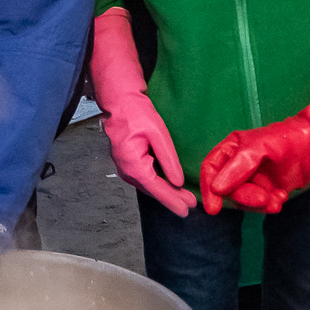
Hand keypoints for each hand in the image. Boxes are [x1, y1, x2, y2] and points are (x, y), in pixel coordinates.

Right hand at [104, 95, 196, 215]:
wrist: (119, 100)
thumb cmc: (135, 112)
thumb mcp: (158, 133)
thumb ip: (168, 160)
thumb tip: (177, 181)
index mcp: (133, 164)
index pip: (155, 188)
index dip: (172, 200)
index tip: (186, 209)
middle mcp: (125, 169)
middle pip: (151, 190)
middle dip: (171, 198)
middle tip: (190, 204)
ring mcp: (124, 167)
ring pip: (147, 185)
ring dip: (164, 192)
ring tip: (183, 198)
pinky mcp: (127, 163)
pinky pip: (143, 178)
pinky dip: (156, 184)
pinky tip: (167, 185)